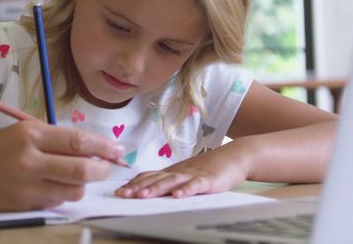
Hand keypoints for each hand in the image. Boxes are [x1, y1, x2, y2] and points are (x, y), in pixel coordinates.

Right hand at [0, 121, 124, 210]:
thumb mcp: (19, 132)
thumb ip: (52, 140)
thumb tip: (89, 150)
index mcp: (29, 134)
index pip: (78, 142)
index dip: (104, 148)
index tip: (118, 150)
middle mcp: (29, 159)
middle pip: (82, 169)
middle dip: (101, 170)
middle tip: (107, 167)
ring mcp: (26, 185)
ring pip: (73, 190)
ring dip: (84, 185)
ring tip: (80, 177)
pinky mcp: (22, 205)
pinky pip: (56, 202)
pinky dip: (64, 195)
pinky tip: (59, 187)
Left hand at [116, 141, 251, 198]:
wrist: (233, 157)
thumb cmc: (208, 168)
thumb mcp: (185, 174)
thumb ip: (168, 180)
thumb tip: (148, 188)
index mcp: (172, 171)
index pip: (149, 177)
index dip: (134, 184)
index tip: (119, 191)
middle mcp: (179, 172)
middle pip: (156, 179)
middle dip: (138, 187)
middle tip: (123, 194)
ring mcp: (193, 174)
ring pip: (172, 181)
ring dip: (156, 188)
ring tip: (142, 196)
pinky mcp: (209, 180)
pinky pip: (196, 185)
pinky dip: (186, 190)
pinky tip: (177, 196)